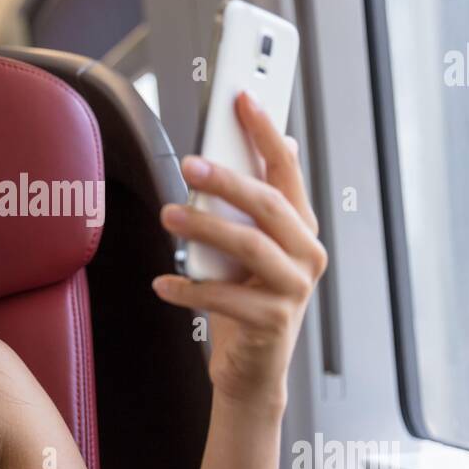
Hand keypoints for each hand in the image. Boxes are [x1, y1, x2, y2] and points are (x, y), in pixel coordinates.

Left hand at [153, 90, 327, 419]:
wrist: (252, 371)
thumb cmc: (245, 301)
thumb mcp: (246, 249)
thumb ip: (248, 205)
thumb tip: (249, 147)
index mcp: (301, 228)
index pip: (286, 170)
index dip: (265, 131)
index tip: (242, 97)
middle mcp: (306, 255)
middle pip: (269, 205)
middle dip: (229, 178)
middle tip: (191, 163)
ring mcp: (294, 290)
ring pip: (250, 245)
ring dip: (205, 227)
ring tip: (169, 215)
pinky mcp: (273, 323)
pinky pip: (224, 298)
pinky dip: (189, 289)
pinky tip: (162, 284)